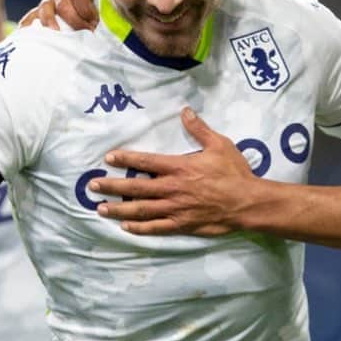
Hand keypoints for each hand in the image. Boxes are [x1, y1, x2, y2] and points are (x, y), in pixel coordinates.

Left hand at [91, 109, 255, 235]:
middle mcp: (172, 188)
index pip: (145, 162)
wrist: (247, 202)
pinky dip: (139, 228)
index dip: (125, 160)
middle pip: (136, 188)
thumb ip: (199, 129)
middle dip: (112, 186)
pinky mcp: (182, 225)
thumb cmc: (235, 172)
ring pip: (141, 210)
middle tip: (92, 186)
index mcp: (179, 167)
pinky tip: (125, 227)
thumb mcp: (220, 144)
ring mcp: (175, 209)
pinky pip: (156, 228)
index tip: (108, 158)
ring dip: (119, 209)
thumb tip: (185, 111)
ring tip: (100, 209)